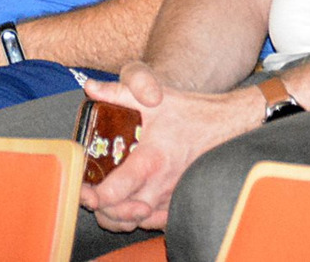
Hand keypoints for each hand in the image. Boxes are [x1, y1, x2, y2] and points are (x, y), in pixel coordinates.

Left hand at [79, 63, 262, 232]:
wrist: (226, 123)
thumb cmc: (188, 111)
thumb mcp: (150, 98)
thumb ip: (117, 92)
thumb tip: (90, 88)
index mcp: (150, 161)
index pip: (113, 194)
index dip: (91, 196)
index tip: (83, 186)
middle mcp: (161, 185)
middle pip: (121, 215)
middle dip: (100, 208)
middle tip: (90, 193)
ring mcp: (172, 196)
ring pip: (137, 222)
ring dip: (118, 216)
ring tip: (107, 199)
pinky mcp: (181, 200)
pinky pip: (155, 222)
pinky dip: (140, 219)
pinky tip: (131, 204)